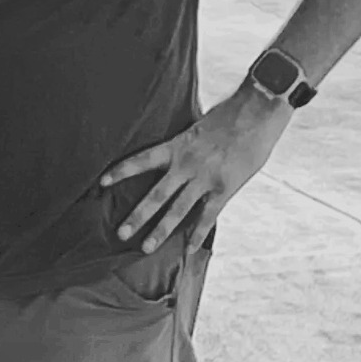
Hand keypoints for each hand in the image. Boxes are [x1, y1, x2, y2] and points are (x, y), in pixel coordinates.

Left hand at [99, 88, 291, 255]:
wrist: (258, 112)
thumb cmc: (230, 113)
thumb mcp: (199, 125)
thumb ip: (186, 143)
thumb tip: (177, 151)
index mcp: (178, 145)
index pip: (142, 160)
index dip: (121, 171)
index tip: (102, 182)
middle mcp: (187, 165)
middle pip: (156, 195)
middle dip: (138, 216)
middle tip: (121, 234)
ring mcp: (205, 179)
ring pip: (177, 211)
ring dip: (160, 231)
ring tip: (145, 247)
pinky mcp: (223, 189)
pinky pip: (207, 217)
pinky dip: (197, 235)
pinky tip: (189, 249)